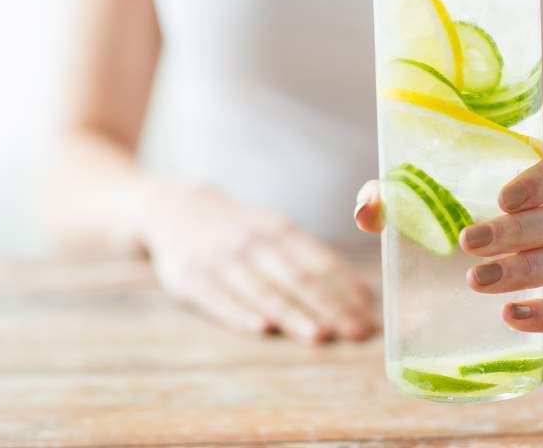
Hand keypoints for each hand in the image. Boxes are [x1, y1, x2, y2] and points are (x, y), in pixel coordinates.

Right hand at [148, 186, 375, 342]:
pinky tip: (261, 328)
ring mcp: (221, 260)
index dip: (346, 291)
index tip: (370, 317)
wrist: (172, 206)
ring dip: (293, 314)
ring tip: (320, 336)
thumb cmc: (239, 228)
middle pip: (297, 279)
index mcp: (279, 230)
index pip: (320, 263)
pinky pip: (218, 298)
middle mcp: (253, 243)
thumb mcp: (273, 228)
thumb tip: (361, 294)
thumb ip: (312, 258)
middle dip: (329, 307)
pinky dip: (240, 313)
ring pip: (263, 291)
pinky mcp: (190, 278)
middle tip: (355, 333)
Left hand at [355, 147, 542, 333]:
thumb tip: (366, 212)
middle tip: (468, 242)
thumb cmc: (473, 218)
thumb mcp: (440, 201)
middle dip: (516, 231)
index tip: (504, 196)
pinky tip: (511, 316)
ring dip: (523, 270)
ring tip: (475, 279)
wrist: (526, 261)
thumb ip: (398, 196)